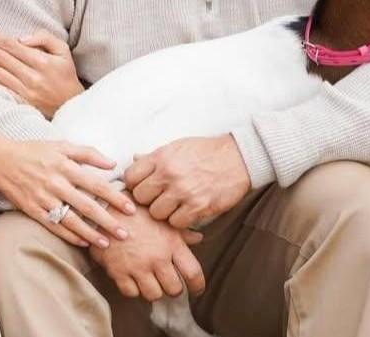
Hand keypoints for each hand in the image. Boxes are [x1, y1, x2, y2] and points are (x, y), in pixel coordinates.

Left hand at [0, 27, 83, 117]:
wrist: (71, 105)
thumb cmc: (65, 74)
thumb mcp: (62, 51)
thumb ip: (44, 38)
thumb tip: (21, 38)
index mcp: (41, 61)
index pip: (11, 45)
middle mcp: (32, 76)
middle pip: (1, 58)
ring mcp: (25, 92)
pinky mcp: (21, 104)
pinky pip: (1, 92)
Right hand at [0, 128, 135, 247]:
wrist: (0, 158)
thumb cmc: (34, 150)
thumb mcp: (61, 145)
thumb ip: (88, 153)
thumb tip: (112, 164)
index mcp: (65, 165)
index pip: (96, 184)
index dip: (115, 197)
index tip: (131, 208)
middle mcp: (55, 183)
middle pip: (87, 206)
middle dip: (108, 221)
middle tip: (125, 234)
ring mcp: (43, 198)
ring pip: (71, 220)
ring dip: (91, 233)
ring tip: (107, 244)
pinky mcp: (32, 209)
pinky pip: (54, 226)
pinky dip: (69, 235)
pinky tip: (83, 242)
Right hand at [89, 206, 204, 301]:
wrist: (104, 207)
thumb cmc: (136, 210)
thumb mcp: (162, 218)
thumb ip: (181, 232)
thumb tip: (198, 238)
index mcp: (171, 243)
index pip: (193, 274)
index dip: (198, 286)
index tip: (196, 290)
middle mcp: (157, 257)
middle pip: (174, 289)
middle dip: (173, 288)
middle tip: (168, 283)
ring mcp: (137, 266)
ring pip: (153, 295)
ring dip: (153, 290)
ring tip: (151, 281)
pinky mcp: (118, 271)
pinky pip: (131, 293)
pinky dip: (133, 289)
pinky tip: (133, 279)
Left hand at [124, 135, 249, 228]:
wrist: (238, 158)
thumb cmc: (206, 152)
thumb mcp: (177, 147)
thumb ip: (154, 157)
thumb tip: (134, 159)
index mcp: (161, 157)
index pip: (130, 177)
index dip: (133, 184)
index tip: (141, 187)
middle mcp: (169, 174)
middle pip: (140, 197)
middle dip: (147, 200)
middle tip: (158, 198)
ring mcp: (183, 191)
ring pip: (156, 213)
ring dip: (164, 212)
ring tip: (174, 204)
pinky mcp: (198, 206)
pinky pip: (176, 223)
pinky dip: (180, 220)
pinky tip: (187, 210)